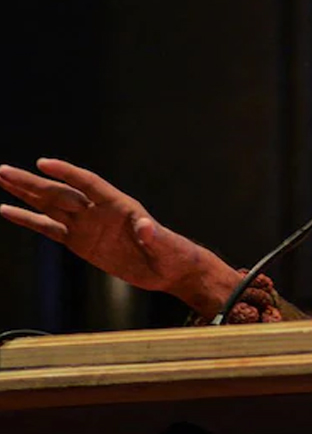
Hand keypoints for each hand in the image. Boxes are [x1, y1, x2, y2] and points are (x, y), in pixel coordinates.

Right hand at [0, 158, 238, 315]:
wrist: (169, 270)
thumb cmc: (172, 253)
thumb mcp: (165, 245)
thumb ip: (153, 235)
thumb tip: (146, 227)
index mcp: (119, 205)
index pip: (88, 184)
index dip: (68, 173)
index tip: (44, 163)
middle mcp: (98, 211)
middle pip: (60, 192)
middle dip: (32, 182)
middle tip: (3, 169)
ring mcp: (86, 225)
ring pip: (49, 205)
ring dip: (25, 193)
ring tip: (1, 178)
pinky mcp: (79, 242)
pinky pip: (49, 228)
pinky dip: (28, 219)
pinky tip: (7, 210)